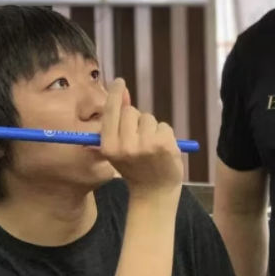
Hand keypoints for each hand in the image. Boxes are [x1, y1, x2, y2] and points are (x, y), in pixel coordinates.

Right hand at [101, 79, 182, 198]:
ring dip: (152, 129)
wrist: (154, 193)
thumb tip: (122, 91)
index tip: (120, 81)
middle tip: (139, 139)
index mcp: (108, 146)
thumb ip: (118, 121)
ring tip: (151, 149)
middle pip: (130, 111)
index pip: (111, 111)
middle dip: (136, 120)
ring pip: (149, 118)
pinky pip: (164, 126)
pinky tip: (163, 151)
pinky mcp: (164, 145)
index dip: (115, 94)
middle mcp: (124, 145)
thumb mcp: (119, 148)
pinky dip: (166, 136)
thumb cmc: (135, 168)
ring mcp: (145, 145)